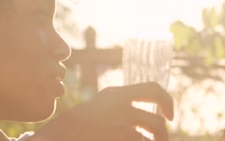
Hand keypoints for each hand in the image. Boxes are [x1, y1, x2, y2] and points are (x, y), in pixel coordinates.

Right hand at [33, 82, 173, 140]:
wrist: (54, 137)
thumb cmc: (77, 126)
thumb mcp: (100, 106)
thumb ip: (123, 106)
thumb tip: (155, 118)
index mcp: (115, 94)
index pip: (154, 88)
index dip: (167, 101)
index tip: (169, 116)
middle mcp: (119, 107)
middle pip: (157, 123)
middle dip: (163, 137)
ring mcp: (118, 127)